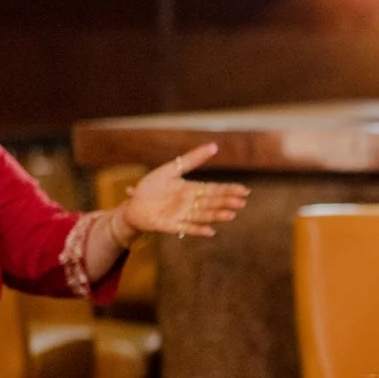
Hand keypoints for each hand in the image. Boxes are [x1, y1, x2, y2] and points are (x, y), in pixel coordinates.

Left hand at [119, 143, 248, 240]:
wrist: (133, 205)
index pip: (215, 189)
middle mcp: (191, 203)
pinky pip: (187, 228)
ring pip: (203, 215)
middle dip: (226, 202)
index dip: (229, 190)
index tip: (244, 190)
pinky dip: (198, 230)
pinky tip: (210, 231)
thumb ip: (192, 159)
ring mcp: (183, 215)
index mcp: (192, 189)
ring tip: (231, 215)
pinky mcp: (172, 225)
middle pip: (212, 202)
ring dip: (217, 215)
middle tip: (241, 202)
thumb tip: (215, 146)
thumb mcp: (171, 169)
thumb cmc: (152, 187)